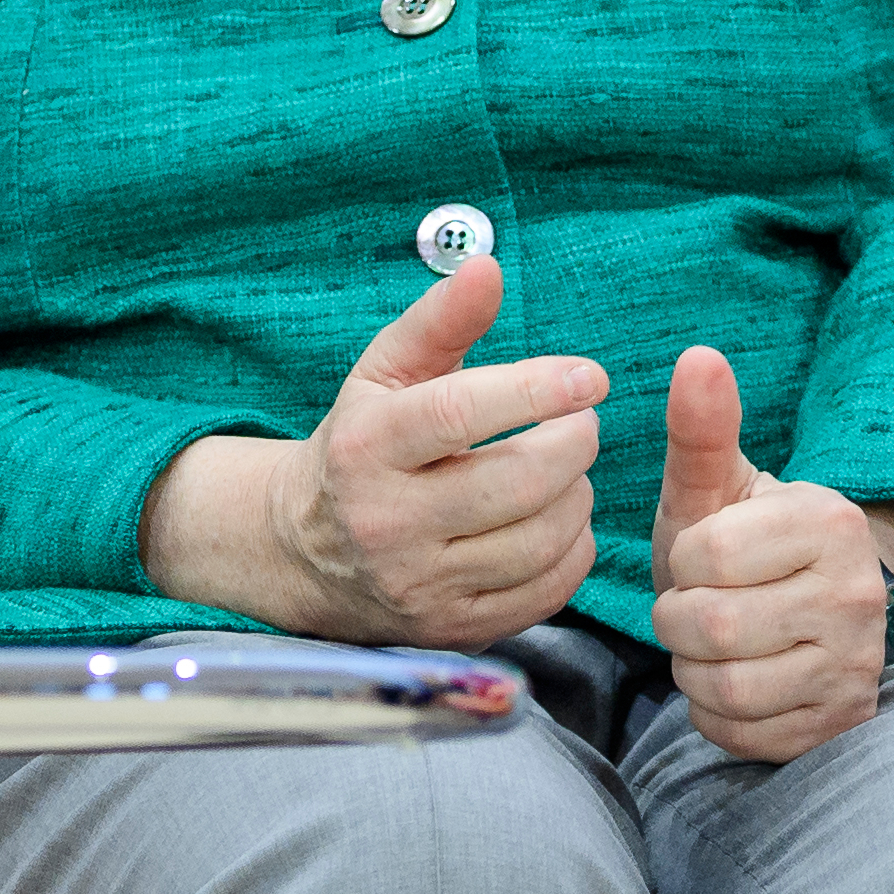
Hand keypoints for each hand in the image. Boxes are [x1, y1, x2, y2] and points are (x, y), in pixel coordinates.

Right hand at [145, 260, 604, 649]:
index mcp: (364, 447)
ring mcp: (419, 582)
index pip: (459, 413)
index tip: (589, 377)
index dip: (536, 390)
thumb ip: (439, 321)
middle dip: (572, 444)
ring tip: (566, 469)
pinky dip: (573, 549)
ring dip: (577, 495)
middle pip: (515, 482)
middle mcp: (385, 520)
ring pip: (540, 538)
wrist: (305, 552)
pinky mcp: (452, 626)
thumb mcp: (383, 376)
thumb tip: (489, 267)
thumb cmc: (360, 445)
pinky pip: (546, 589)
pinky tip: (558, 519)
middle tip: (581, 422)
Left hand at [645, 346, 893, 763]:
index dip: (681, 562)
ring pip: (725, 688)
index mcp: (829, 523)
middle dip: (678, 619)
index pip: (703, 557)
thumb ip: (702, 430)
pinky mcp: (842, 722)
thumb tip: (698, 356)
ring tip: (712, 643)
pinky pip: (742, 734)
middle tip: (696, 605)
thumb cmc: (743, 542)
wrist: (809, 608)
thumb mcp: (717, 487)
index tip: (700, 558)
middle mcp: (857, 596)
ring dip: (693, 670)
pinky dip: (715, 714)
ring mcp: (855, 666)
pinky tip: (733, 679)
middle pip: (709, 626)